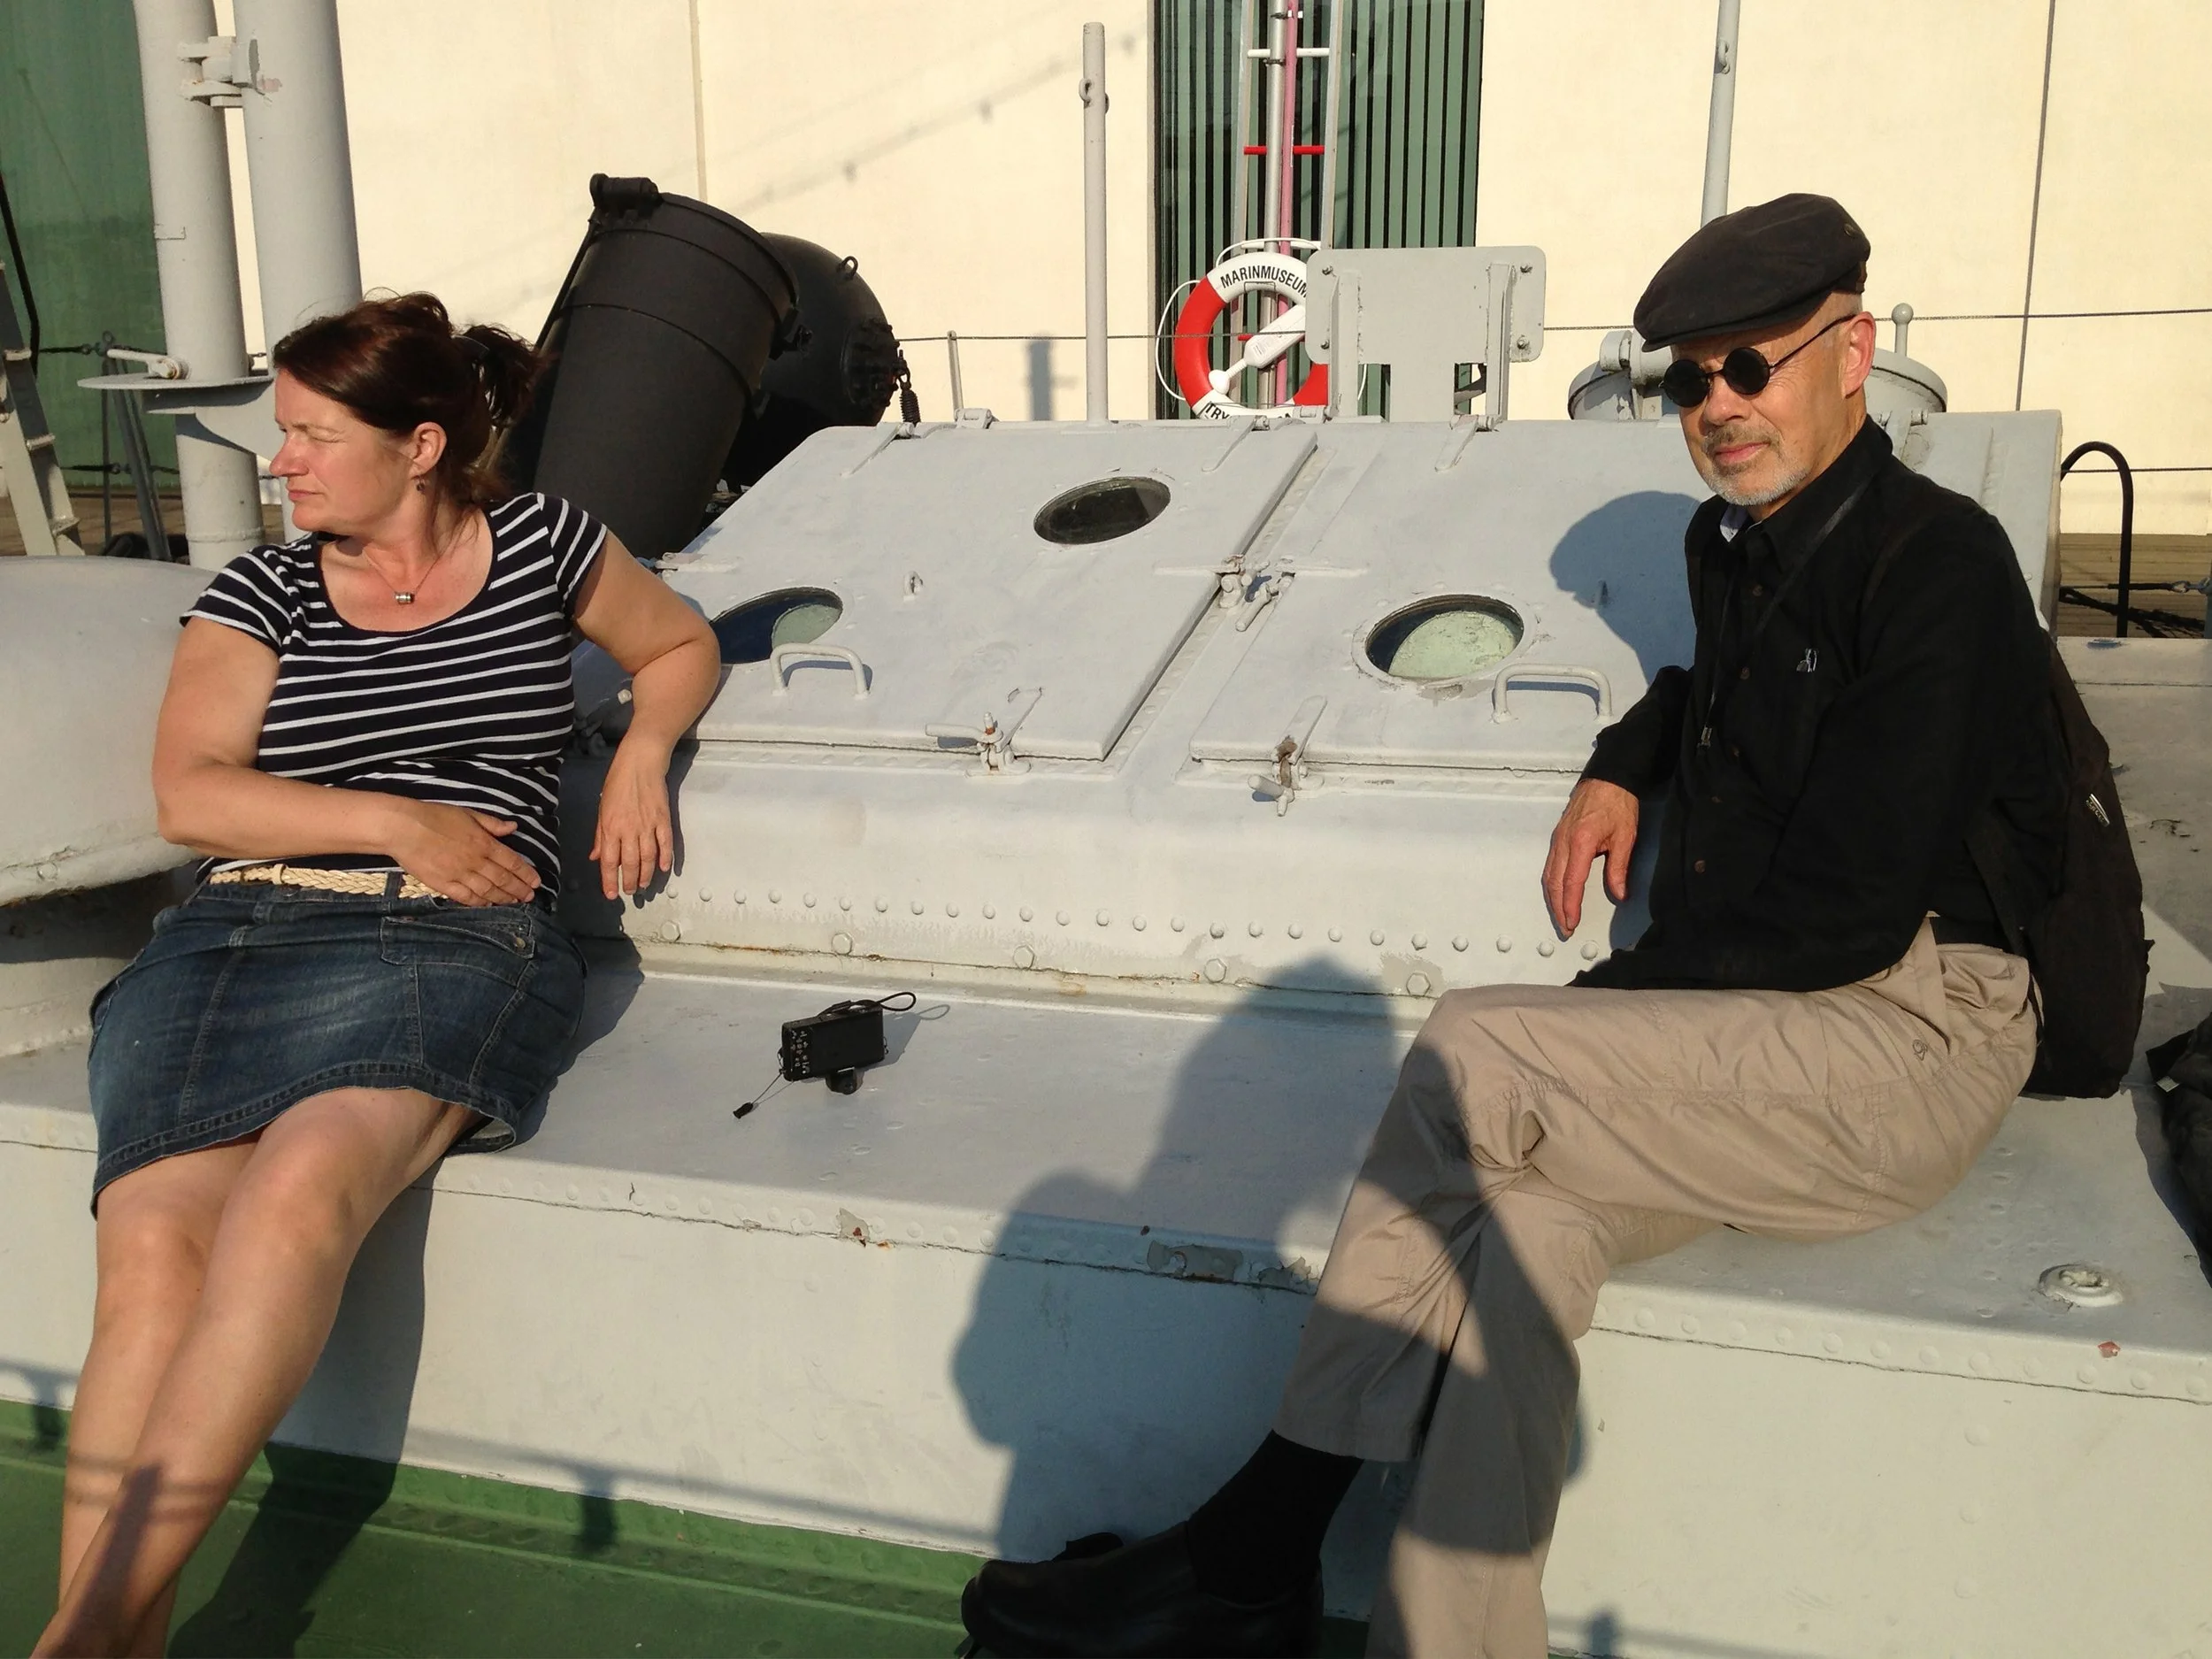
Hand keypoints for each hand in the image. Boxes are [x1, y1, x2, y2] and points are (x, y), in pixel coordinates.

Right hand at [388, 801, 539, 905]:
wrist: (404, 827)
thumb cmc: (435, 816)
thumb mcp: (468, 813)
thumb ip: (492, 823)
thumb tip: (513, 828)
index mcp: (484, 843)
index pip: (512, 862)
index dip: (526, 874)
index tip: (536, 882)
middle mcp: (475, 861)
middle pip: (503, 879)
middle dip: (519, 889)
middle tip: (529, 897)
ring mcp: (459, 874)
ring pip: (487, 891)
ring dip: (503, 898)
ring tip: (514, 902)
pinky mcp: (443, 884)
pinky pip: (466, 897)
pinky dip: (479, 903)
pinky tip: (488, 905)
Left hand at [591, 737, 674, 898]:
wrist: (640, 763)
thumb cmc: (617, 783)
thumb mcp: (602, 808)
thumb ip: (600, 835)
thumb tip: (597, 857)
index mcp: (611, 827)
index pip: (610, 861)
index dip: (610, 880)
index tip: (612, 894)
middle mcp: (629, 830)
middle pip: (630, 863)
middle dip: (630, 881)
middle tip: (630, 892)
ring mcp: (648, 826)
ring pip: (648, 858)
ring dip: (647, 875)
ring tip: (644, 886)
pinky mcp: (664, 819)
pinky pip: (665, 844)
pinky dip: (665, 858)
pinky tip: (664, 869)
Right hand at [1542, 778, 1639, 936]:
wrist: (1608, 779)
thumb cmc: (1617, 803)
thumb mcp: (1625, 837)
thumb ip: (1619, 868)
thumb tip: (1619, 893)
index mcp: (1581, 842)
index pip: (1572, 882)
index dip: (1571, 905)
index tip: (1573, 922)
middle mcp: (1563, 842)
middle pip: (1554, 883)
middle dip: (1558, 908)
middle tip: (1565, 927)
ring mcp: (1557, 839)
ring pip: (1548, 875)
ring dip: (1552, 898)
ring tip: (1560, 916)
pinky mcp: (1558, 836)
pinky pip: (1550, 865)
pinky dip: (1551, 884)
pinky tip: (1556, 893)